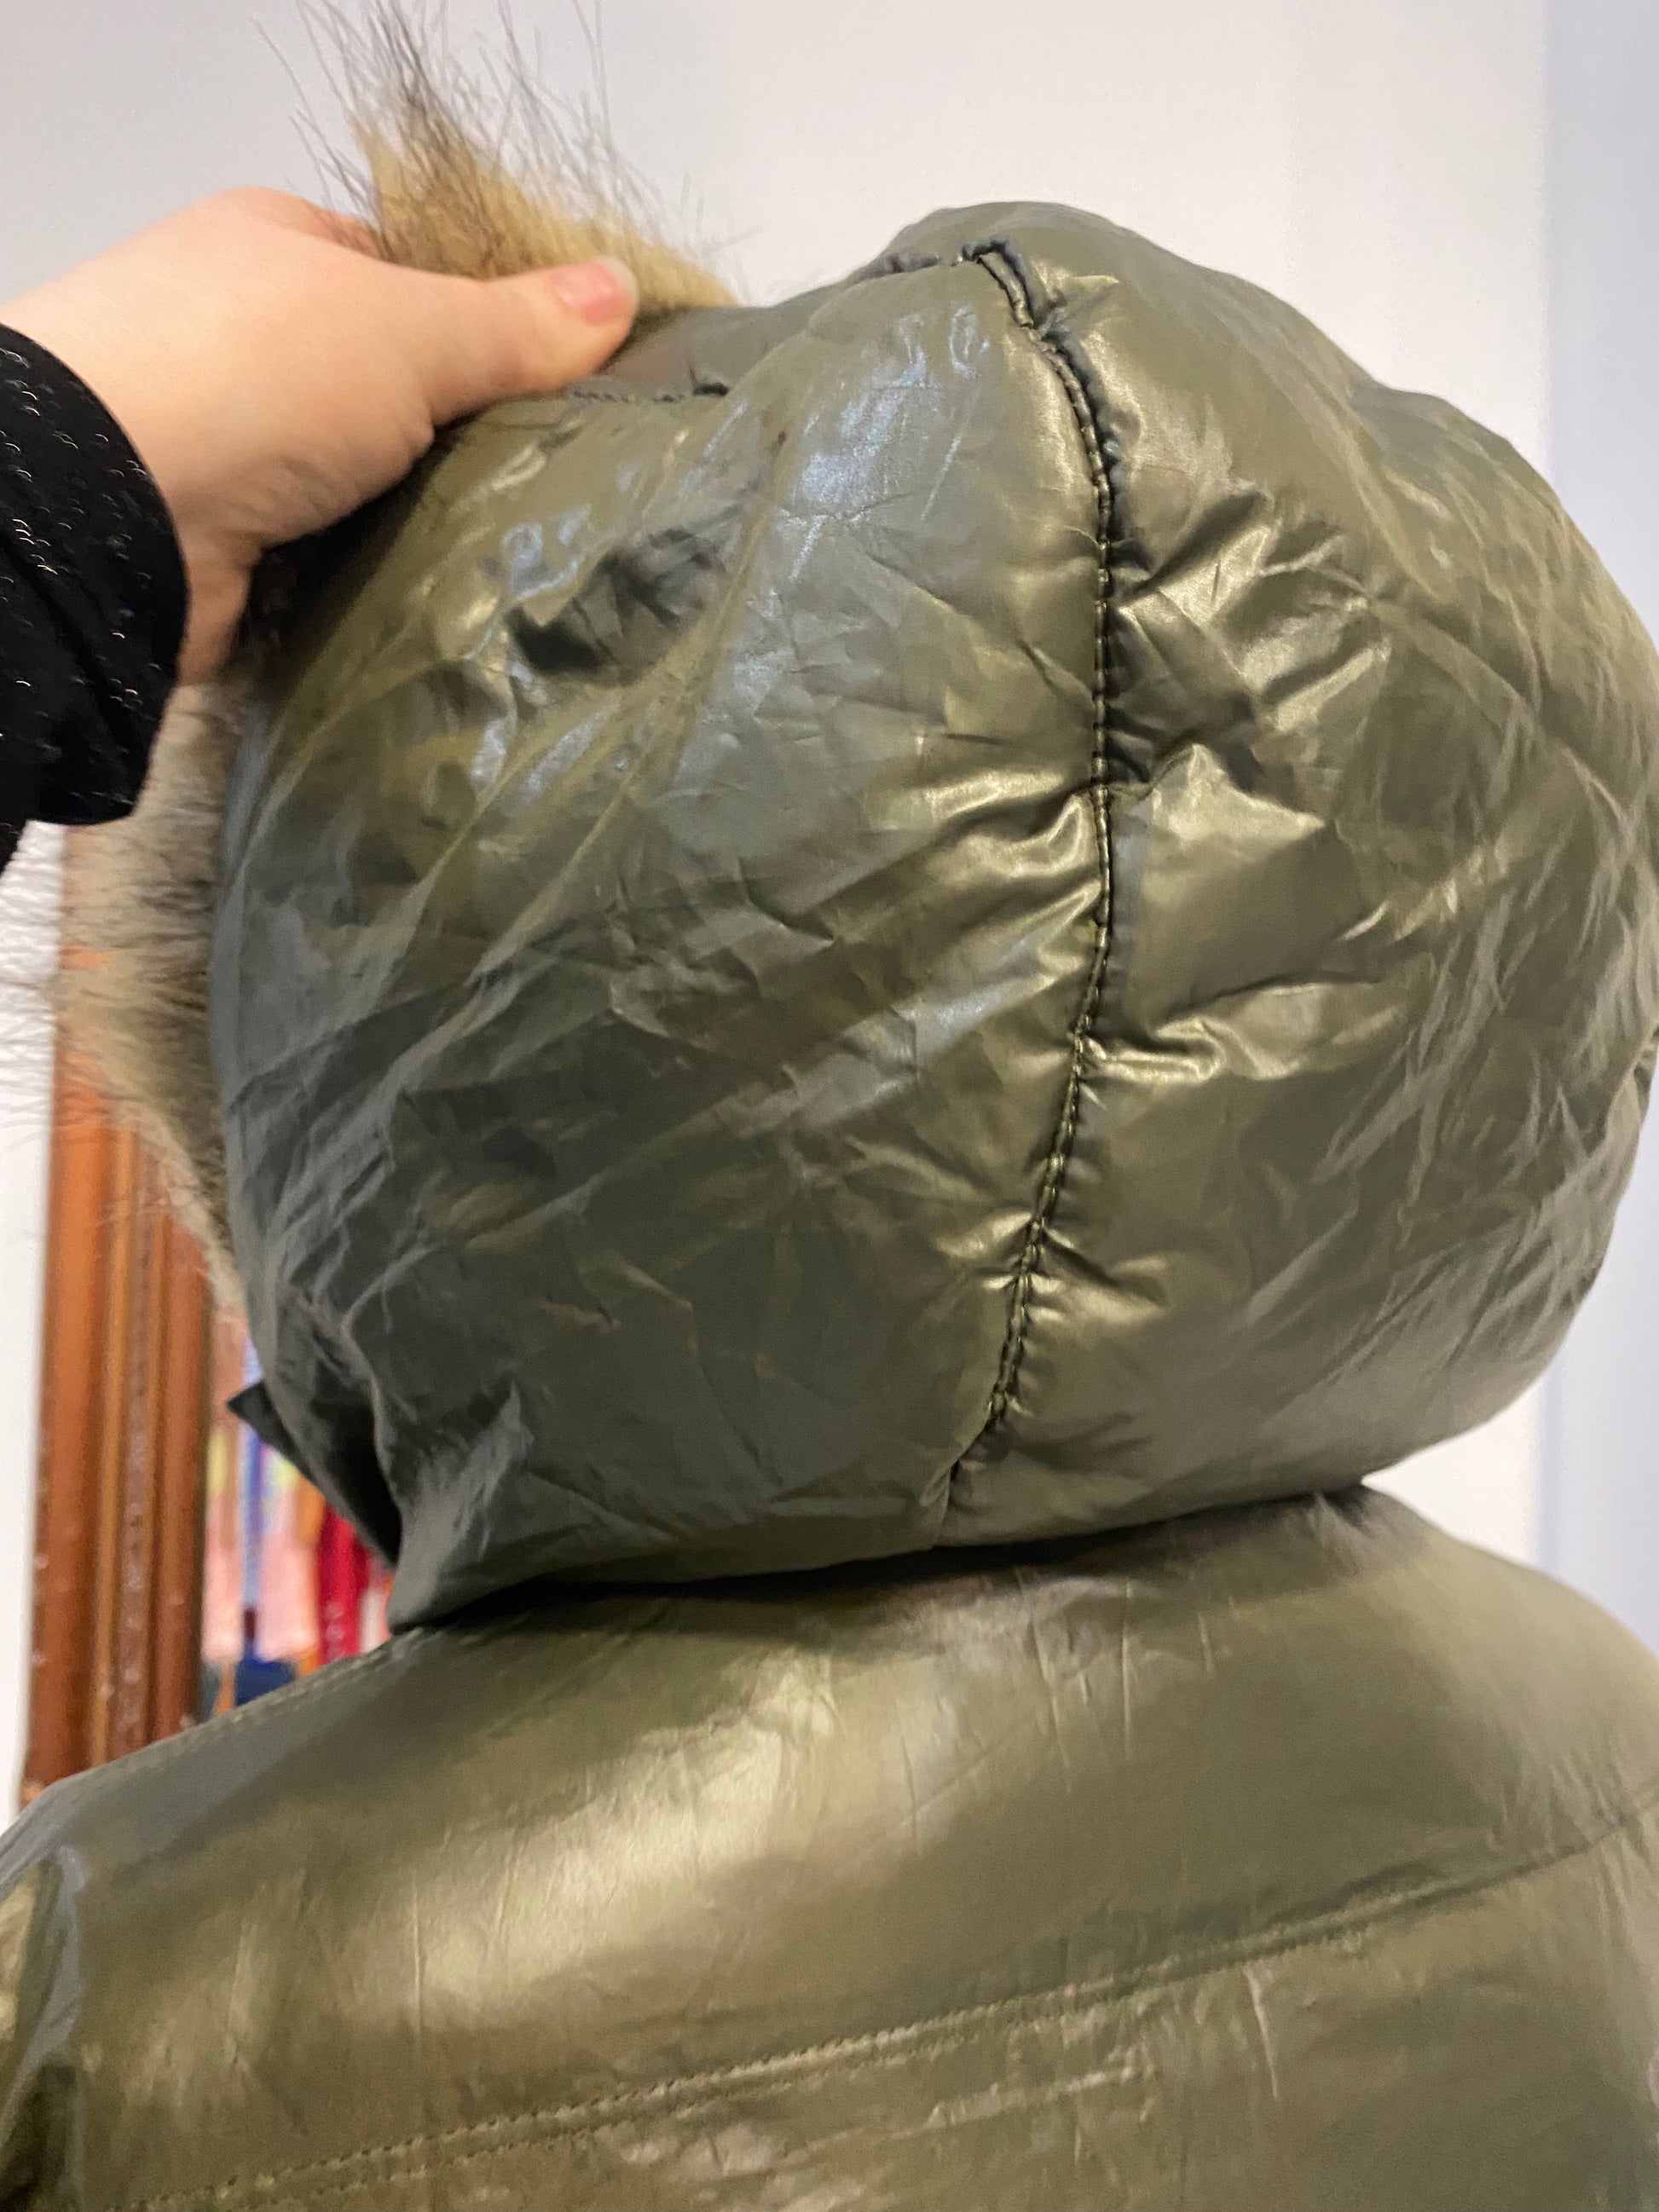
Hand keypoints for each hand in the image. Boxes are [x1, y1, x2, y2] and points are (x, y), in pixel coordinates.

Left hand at [0, 188, 637, 680]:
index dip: (484, 326)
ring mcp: (225, 451)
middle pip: (391, 394)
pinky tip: (454, 606)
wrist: (111, 510)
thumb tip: (623, 292)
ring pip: (366, 487)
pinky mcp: (224, 552)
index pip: (403, 280)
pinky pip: (333, 565)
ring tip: (534, 558)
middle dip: (463, 439)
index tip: (565, 384)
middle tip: (566, 484)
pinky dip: (381, 583)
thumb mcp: (410, 327)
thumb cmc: (259, 372)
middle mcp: (240, 344)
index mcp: (270, 252)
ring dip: (427, 522)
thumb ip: (516, 324)